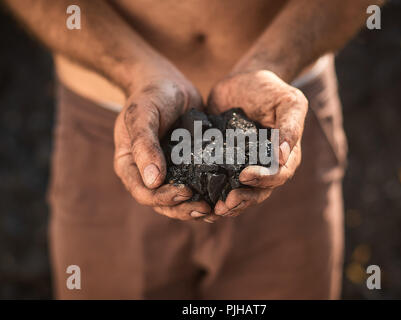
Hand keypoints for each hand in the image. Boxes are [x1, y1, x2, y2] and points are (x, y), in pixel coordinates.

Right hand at [114, 74, 211, 219]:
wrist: (166, 81)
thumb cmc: (150, 95)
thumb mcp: (143, 115)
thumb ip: (144, 145)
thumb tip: (153, 181)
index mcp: (131, 166)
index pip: (143, 193)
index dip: (163, 198)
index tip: (185, 192)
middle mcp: (148, 173)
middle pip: (163, 203)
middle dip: (184, 209)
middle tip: (206, 210)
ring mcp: (169, 171)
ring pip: (180, 199)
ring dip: (196, 207)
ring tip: (216, 210)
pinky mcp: (188, 165)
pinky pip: (196, 184)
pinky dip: (207, 193)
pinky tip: (223, 195)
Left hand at [206, 70, 307, 219]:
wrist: (243, 81)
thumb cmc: (271, 90)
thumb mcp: (289, 102)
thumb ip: (290, 127)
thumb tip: (282, 157)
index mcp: (285, 156)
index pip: (278, 175)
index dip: (263, 179)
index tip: (245, 176)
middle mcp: (265, 166)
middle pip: (257, 192)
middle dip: (242, 200)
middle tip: (224, 205)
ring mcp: (243, 166)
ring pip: (238, 193)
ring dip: (226, 204)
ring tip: (211, 210)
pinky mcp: (222, 163)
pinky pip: (219, 182)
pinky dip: (210, 194)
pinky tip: (198, 200)